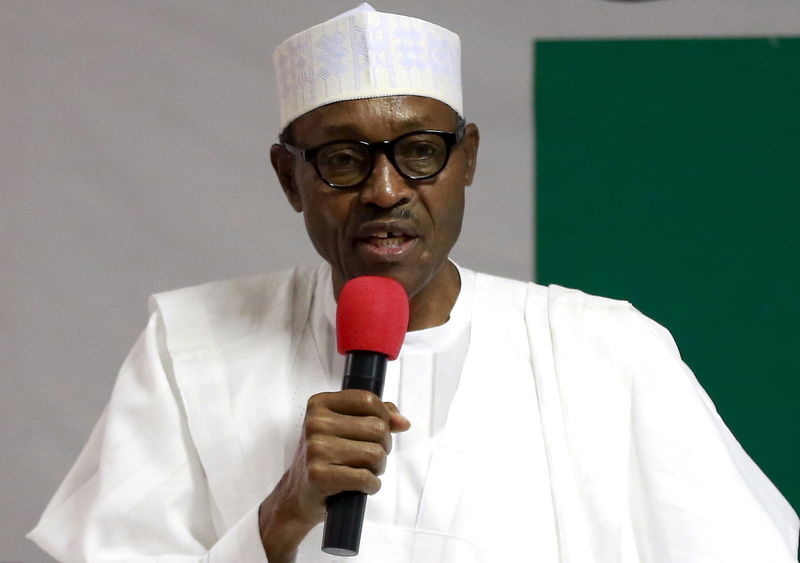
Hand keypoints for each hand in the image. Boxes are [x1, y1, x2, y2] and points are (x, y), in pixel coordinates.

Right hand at [258, 389, 409, 560]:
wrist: (298, 494)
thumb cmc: (326, 457)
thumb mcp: (344, 427)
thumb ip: (376, 416)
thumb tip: (403, 422)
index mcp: (320, 404)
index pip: (368, 400)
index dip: (384, 417)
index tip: (380, 430)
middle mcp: (315, 422)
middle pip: (377, 427)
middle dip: (384, 446)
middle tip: (372, 457)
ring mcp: (315, 449)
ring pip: (375, 453)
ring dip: (379, 467)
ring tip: (366, 471)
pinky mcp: (318, 475)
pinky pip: (365, 477)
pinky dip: (372, 485)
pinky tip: (363, 485)